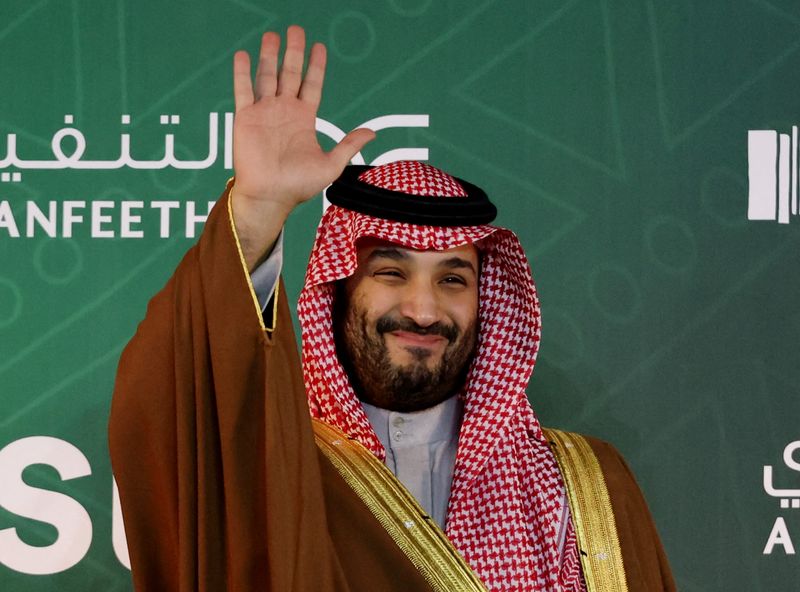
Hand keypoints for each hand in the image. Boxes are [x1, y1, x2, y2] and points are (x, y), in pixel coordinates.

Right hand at [230, 26, 374, 267]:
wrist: (271, 196)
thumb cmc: (299, 185)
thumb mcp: (331, 164)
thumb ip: (349, 145)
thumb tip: (372, 132)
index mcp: (304, 119)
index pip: (311, 85)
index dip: (316, 66)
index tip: (319, 47)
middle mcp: (284, 111)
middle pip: (289, 74)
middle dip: (293, 52)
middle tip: (296, 30)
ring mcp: (264, 113)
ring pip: (266, 77)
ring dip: (268, 56)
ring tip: (271, 36)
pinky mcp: (246, 118)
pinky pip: (243, 91)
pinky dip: (243, 73)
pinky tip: (244, 55)